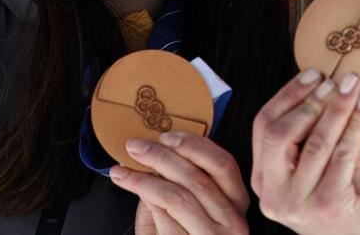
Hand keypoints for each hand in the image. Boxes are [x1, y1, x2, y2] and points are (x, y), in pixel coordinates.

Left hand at [110, 132, 249, 234]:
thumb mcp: (188, 209)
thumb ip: (179, 181)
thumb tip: (156, 152)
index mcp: (236, 202)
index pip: (224, 164)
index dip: (194, 146)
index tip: (167, 137)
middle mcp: (232, 222)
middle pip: (197, 178)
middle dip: (162, 157)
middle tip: (136, 147)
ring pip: (177, 197)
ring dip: (144, 178)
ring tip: (123, 170)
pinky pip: (163, 218)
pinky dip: (143, 198)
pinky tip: (128, 185)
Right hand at [251, 69, 359, 234]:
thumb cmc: (342, 200)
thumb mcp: (316, 166)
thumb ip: (312, 134)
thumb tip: (327, 86)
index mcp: (264, 178)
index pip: (263, 127)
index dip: (287, 96)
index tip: (312, 75)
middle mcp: (273, 192)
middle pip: (279, 134)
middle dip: (310, 101)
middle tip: (337, 81)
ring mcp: (297, 202)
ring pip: (316, 142)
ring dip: (338, 108)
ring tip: (355, 87)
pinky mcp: (327, 206)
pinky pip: (343, 155)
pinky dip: (357, 125)